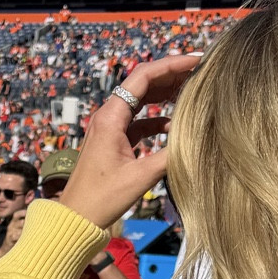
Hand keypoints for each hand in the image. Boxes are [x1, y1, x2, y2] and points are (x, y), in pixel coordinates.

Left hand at [60, 55, 201, 231]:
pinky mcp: (113, 141)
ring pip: (140, 101)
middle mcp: (108, 116)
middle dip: (171, 74)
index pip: (144, 76)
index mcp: (111, 117)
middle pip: (142, 83)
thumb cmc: (102, 199)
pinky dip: (157, 119)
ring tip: (192, 91)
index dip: (172, 64)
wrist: (76, 219)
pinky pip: (138, 120)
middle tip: (200, 72)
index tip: (197, 60)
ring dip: (165, 94)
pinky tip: (174, 126)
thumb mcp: (141, 177)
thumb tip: (198, 136)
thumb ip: (170, 154)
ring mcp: (109, 128)